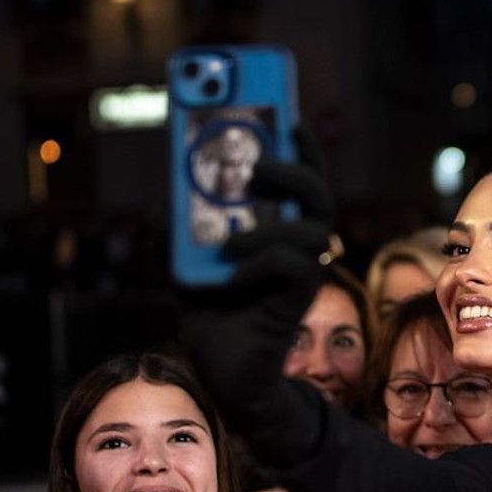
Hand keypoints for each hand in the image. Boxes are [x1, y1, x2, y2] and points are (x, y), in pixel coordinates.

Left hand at [180, 129, 340, 463]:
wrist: (224, 374)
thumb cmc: (214, 316)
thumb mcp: (192, 264)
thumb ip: (190, 232)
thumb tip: (173, 193)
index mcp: (282, 231)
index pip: (302, 181)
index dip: (302, 148)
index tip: (288, 118)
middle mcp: (302, 247)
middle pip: (318, 193)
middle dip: (292, 169)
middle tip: (255, 161)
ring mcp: (305, 272)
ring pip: (311, 229)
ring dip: (267, 226)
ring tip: (228, 239)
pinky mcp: (299, 299)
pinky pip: (293, 265)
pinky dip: (258, 263)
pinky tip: (230, 278)